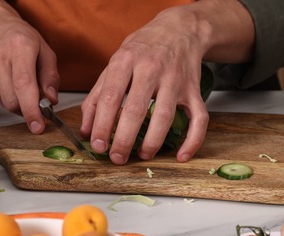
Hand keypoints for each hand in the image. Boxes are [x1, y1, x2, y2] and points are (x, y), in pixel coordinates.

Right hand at [0, 7, 58, 133]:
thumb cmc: (18, 36)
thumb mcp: (43, 49)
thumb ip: (50, 76)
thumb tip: (51, 100)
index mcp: (19, 46)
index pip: (24, 85)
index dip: (31, 110)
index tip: (37, 126)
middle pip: (12, 101)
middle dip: (25, 108)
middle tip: (33, 100)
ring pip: (2, 102)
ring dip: (14, 100)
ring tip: (15, 81)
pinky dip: (2, 93)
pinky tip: (2, 77)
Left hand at [79, 8, 209, 164]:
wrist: (181, 29)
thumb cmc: (143, 49)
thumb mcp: (115, 63)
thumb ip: (97, 95)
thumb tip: (85, 130)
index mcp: (126, 61)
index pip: (110, 97)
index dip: (102, 125)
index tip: (97, 145)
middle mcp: (151, 68)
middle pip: (136, 110)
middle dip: (124, 139)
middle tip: (117, 158)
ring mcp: (175, 80)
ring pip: (165, 116)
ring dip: (152, 142)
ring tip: (142, 156)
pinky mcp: (194, 90)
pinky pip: (198, 118)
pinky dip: (192, 140)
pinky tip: (181, 156)